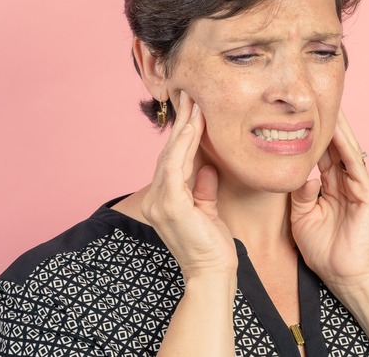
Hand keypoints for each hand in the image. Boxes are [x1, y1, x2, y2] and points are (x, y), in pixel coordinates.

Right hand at [141, 91, 237, 281]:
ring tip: (194, 102)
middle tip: (190, 94)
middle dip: (181, 123)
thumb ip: (203, 189)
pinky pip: (176, 167)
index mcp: (163, 200)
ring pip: (171, 155)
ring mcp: (160, 202)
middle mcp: (156, 199)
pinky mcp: (171, 205)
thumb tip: (207, 168)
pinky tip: (193, 126)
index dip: (182, 135)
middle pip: (169, 153)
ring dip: (183, 127)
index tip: (193, 110)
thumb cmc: (212, 246)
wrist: (212, 273)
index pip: (173, 160)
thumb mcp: (207, 210)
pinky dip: (184, 144)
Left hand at [290, 109, 368, 289]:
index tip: (295, 113)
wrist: (343, 274)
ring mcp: (357, 184)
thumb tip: (302, 174)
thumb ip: (300, 193)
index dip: (309, 132)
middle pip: (334, 144)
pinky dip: (347, 147)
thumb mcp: (301, 216)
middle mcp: (344, 180)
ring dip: (338, 127)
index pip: (319, 151)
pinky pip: (355, 165)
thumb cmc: (322, 249)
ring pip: (346, 148)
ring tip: (328, 104)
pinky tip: (338, 132)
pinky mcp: (366, 193)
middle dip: (325, 122)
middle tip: (313, 97)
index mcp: (329, 184)